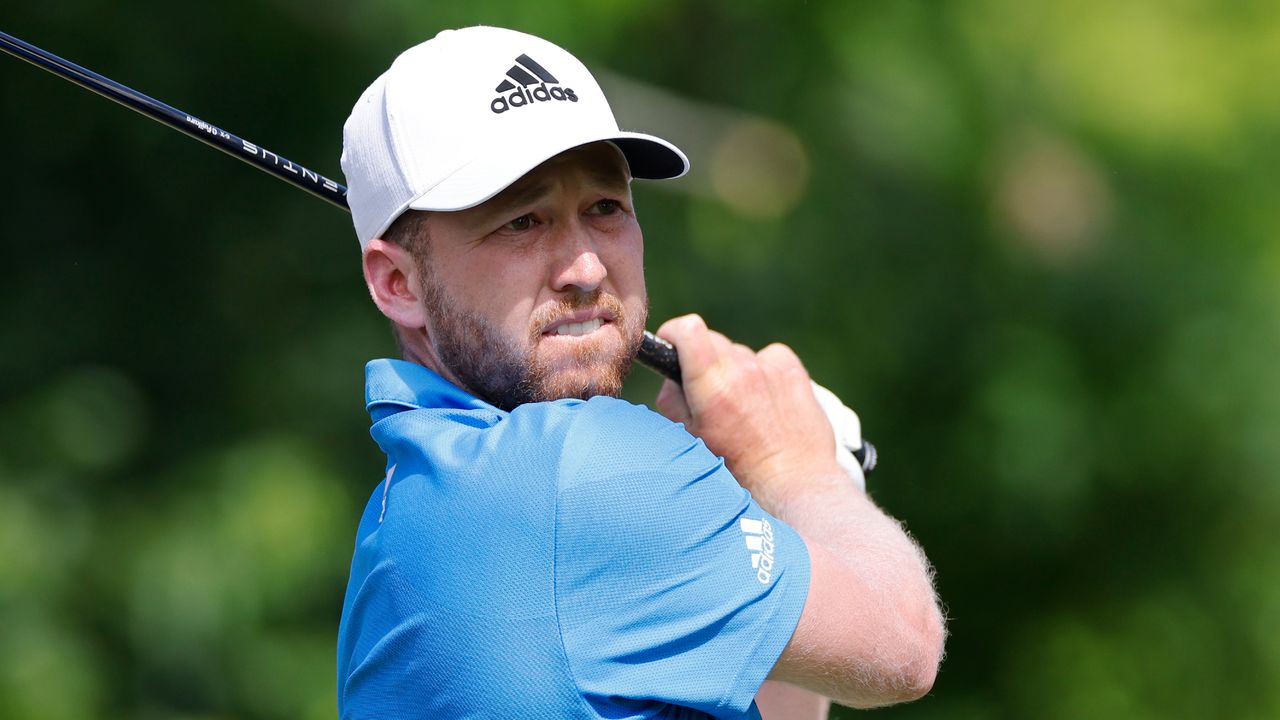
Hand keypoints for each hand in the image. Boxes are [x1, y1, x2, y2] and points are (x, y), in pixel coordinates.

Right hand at [654, 314, 844, 509]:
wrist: (791, 482)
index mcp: (711, 385)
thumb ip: (672, 401)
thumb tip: (671, 378)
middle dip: (703, 360)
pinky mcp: (793, 371)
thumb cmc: (737, 469)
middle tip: (709, 392)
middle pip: (712, 340)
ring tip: (743, 406)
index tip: (672, 346)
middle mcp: (741, 370)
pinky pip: (769, 357)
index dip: (674, 334)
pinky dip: (764, 371)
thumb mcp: (691, 439)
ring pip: (740, 353)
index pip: (688, 329)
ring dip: (735, 369)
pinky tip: (767, 399)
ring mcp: (770, 368)